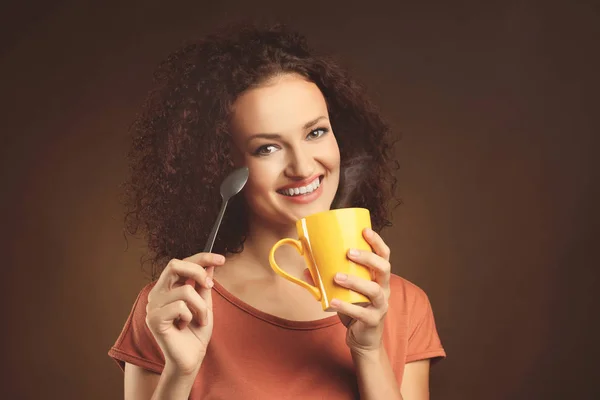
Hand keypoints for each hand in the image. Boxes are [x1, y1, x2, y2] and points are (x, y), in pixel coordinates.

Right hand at [145, 252, 224, 374]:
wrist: (190, 358)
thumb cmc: (196, 331)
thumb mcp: (205, 303)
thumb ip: (204, 284)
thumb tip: (209, 264)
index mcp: (168, 287)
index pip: (182, 263)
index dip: (202, 257)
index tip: (222, 259)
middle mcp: (157, 293)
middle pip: (174, 265)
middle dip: (197, 272)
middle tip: (210, 286)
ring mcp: (153, 305)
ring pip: (185, 290)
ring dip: (200, 306)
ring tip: (200, 319)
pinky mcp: (153, 319)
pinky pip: (180, 307)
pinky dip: (190, 316)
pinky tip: (185, 327)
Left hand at [331, 228, 391, 353]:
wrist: (363, 338)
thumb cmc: (355, 307)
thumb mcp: (344, 290)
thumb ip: (328, 279)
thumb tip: (306, 268)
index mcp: (379, 277)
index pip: (384, 255)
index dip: (377, 242)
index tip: (364, 230)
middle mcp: (384, 289)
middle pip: (384, 268)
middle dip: (368, 258)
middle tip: (349, 252)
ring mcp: (381, 305)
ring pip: (375, 290)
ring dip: (355, 281)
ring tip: (337, 277)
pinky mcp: (373, 321)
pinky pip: (362, 313)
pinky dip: (347, 306)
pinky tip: (333, 301)